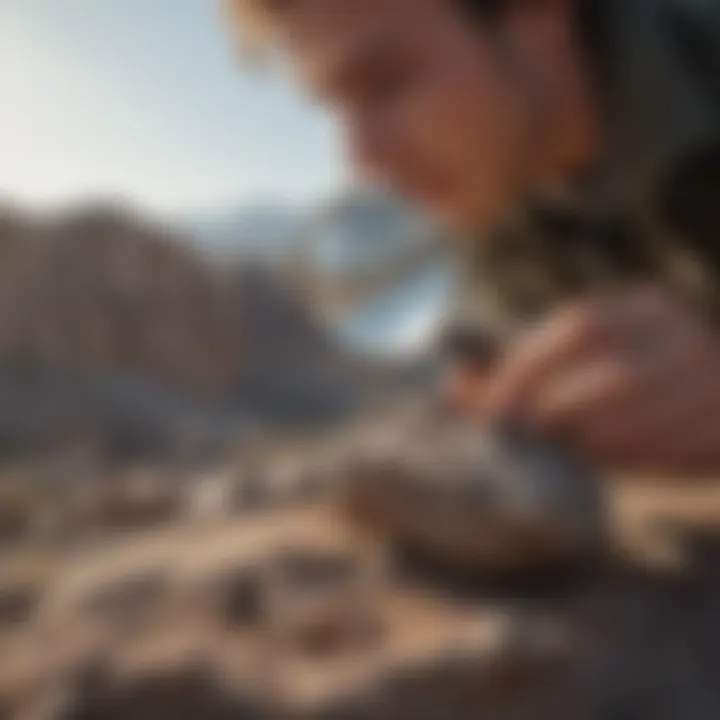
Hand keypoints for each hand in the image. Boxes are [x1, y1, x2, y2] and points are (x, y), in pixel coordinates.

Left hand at [482, 286, 719, 475]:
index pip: (579, 325)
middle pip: (612, 371)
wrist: (718, 404)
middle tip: (521, 438)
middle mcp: (687, 332)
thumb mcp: (579, 371)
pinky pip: (679, 446)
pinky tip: (606, 463)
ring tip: (562, 453)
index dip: (528, 367)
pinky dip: (633, 459)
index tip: (492, 409)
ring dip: (592, 440)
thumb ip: (524, 375)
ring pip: (644, 413)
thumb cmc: (633, 391)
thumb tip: (453, 389)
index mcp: (646, 308)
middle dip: (556, 409)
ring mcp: (716, 375)